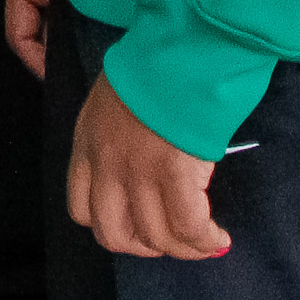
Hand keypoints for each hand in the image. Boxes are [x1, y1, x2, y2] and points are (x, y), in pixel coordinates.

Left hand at [66, 72, 229, 260]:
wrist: (177, 51)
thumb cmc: (152, 65)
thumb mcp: (112, 99)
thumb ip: (114, 134)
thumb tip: (141, 160)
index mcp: (87, 145)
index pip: (81, 209)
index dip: (110, 224)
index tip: (135, 222)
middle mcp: (107, 166)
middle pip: (114, 234)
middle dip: (143, 245)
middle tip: (168, 238)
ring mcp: (140, 173)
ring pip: (154, 237)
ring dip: (181, 248)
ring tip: (202, 241)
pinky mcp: (175, 175)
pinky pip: (188, 227)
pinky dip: (204, 241)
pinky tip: (218, 238)